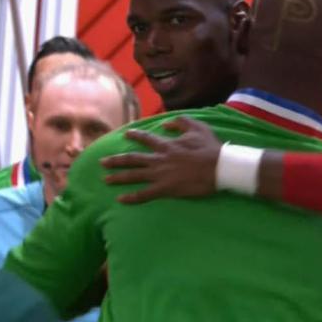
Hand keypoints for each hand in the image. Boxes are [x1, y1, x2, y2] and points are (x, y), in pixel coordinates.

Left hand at [100, 117, 220, 203]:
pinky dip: (132, 197)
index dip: (135, 136)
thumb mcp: (196, 126)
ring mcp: (160, 174)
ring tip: (105, 179)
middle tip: (102, 162)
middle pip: (132, 159)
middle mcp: (159, 159)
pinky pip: (145, 194)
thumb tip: (165, 123)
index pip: (146, 139)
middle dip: (116, 160)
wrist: (219, 167)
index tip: (126, 134)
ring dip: (118, 177)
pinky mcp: (165, 188)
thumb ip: (179, 122)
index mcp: (166, 144)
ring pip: (134, 176)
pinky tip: (120, 199)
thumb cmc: (210, 147)